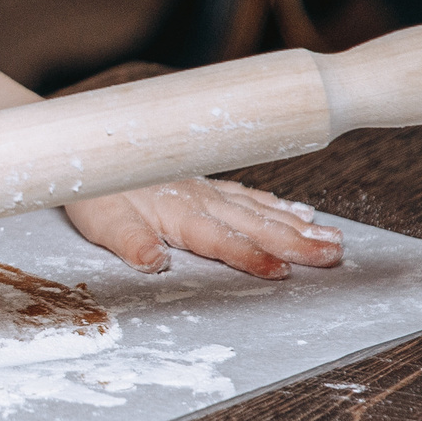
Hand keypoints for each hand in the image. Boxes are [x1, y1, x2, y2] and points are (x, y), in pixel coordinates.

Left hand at [65, 178, 342, 278]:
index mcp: (179, 214)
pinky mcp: (203, 182)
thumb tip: (155, 262)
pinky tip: (298, 211)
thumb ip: (130, 242)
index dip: (252, 257)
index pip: (222, 240)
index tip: (284, 271)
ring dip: (297, 225)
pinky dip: (275, 204)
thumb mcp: (102, 223)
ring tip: (333, 239)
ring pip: (260, 209)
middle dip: (297, 242)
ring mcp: (205, 189)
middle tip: (335, 256)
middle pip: (256, 224)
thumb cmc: (93, 191)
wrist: (86, 148)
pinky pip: (247, 194)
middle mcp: (200, 200)